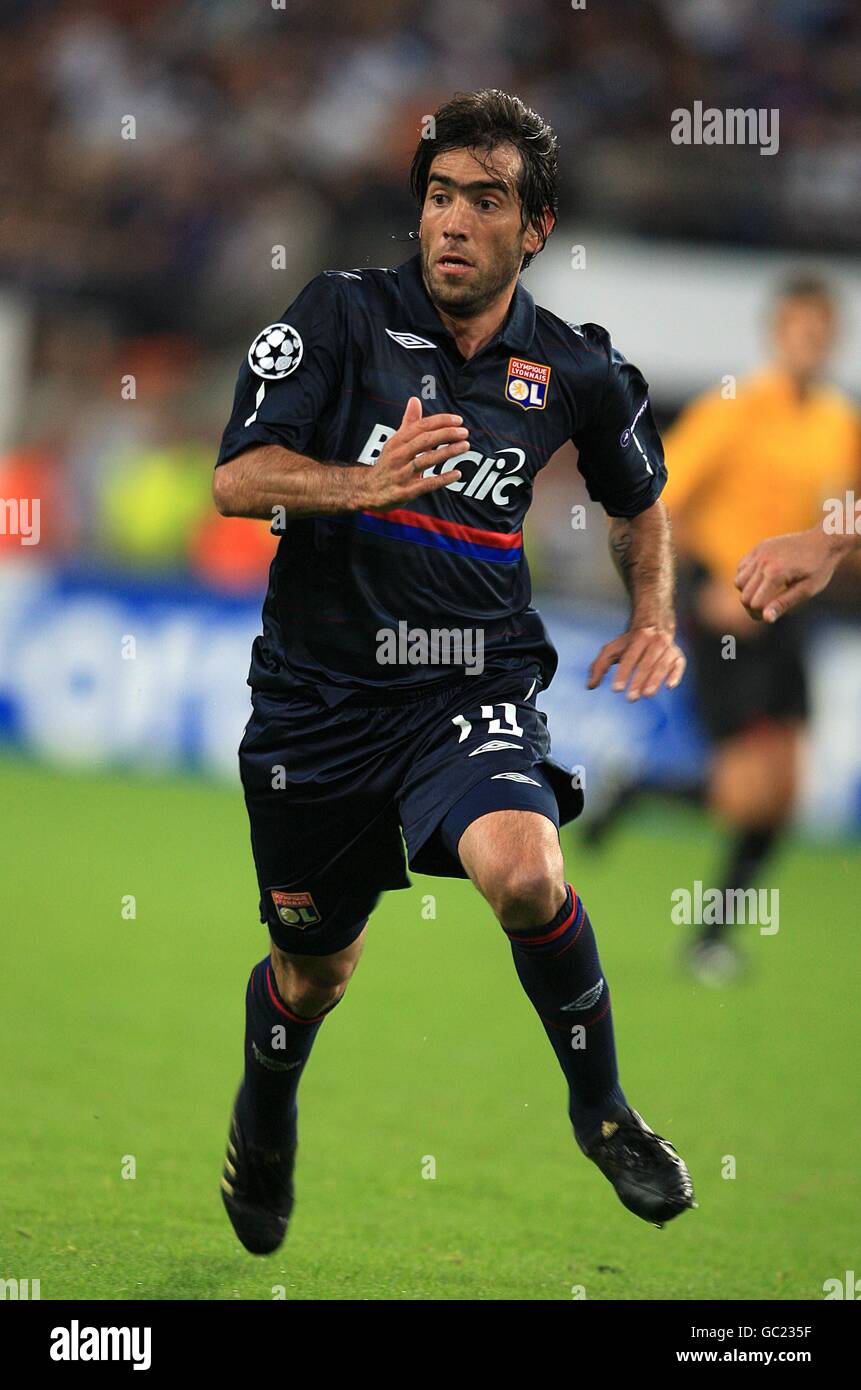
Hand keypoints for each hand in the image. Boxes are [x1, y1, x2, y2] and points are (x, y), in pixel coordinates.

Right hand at [360, 396, 467, 510]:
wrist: (367, 490)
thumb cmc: (387, 464)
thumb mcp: (395, 442)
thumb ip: (408, 422)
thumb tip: (415, 400)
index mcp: (397, 441)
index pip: (420, 427)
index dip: (440, 422)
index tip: (458, 421)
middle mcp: (397, 456)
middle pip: (424, 440)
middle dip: (446, 434)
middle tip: (464, 432)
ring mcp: (400, 474)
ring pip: (426, 460)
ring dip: (447, 452)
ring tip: (465, 446)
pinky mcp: (404, 492)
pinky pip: (426, 484)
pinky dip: (442, 479)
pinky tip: (456, 473)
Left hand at [587, 625, 685, 700]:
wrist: (655, 623)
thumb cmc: (630, 642)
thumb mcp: (612, 649)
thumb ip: (599, 666)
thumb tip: (590, 685)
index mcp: (638, 637)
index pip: (629, 658)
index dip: (623, 673)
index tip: (616, 689)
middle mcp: (655, 640)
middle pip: (646, 663)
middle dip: (638, 681)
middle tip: (631, 698)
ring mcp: (668, 648)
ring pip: (662, 665)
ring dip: (654, 681)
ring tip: (646, 695)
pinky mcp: (678, 656)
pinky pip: (678, 665)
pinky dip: (675, 675)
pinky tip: (669, 686)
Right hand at [735, 527, 841, 621]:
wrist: (824, 540)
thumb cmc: (819, 567)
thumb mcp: (806, 590)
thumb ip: (783, 603)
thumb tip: (765, 618)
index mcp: (776, 573)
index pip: (755, 604)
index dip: (760, 615)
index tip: (770, 616)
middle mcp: (763, 562)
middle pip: (744, 595)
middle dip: (752, 606)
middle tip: (767, 608)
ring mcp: (759, 553)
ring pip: (738, 581)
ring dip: (747, 591)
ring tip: (764, 592)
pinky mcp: (759, 547)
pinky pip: (741, 567)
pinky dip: (746, 577)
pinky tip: (761, 579)